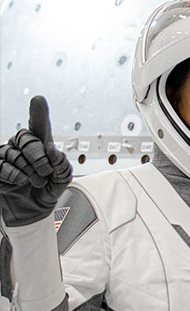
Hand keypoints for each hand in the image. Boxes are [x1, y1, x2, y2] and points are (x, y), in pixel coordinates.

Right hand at [0, 97, 72, 225]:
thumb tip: (51, 148)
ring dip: (28, 169)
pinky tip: (21, 180)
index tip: (38, 100)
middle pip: (25, 138)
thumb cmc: (48, 189)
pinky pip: (1, 165)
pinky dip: (14, 174)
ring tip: (36, 180)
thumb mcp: (62, 178)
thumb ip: (61, 163)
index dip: (38, 113)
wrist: (35, 210)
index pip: (38, 125)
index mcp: (40, 143)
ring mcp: (6, 156)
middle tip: (46, 170)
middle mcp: (20, 146)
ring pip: (13, 152)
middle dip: (38, 155)